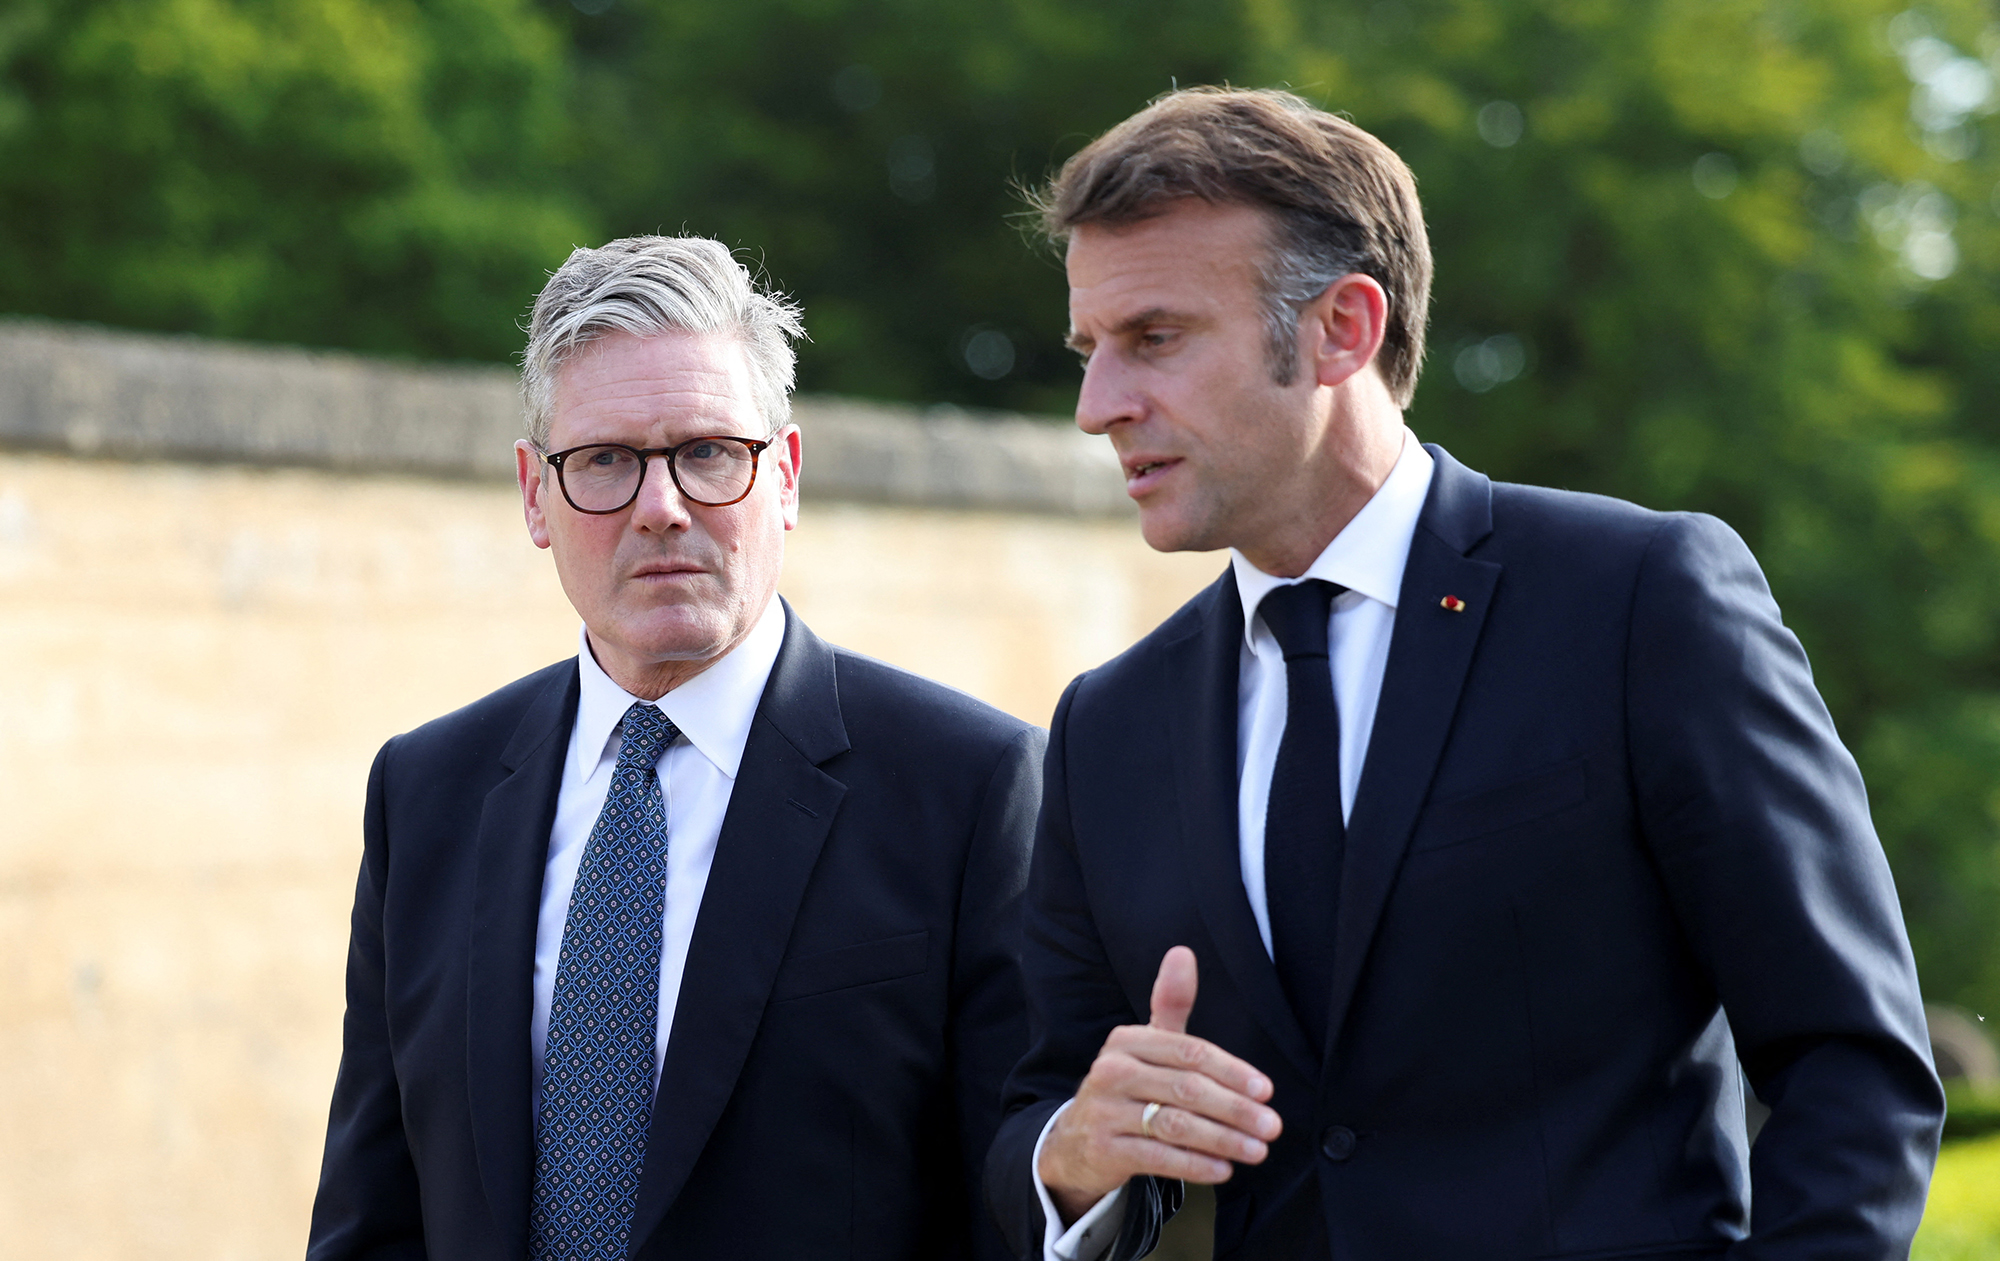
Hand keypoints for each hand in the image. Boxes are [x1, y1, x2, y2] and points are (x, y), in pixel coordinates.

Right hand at [1037, 946, 1281, 1224]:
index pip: (1190, 1053)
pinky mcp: (1103, 1149)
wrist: (1074, 1139)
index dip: (1232, 1071)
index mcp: (1127, 1041)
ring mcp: (1104, 1111)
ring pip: (1176, 1125)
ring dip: (1223, 1140)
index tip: (1265, 1090)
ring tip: (1256, 1150)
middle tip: (1271, 1126)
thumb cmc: (1126, 1086)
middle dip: (1236, 1109)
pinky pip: (1158, 1158)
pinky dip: (1195, 1165)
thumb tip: (1183, 952)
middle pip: (1187, 1089)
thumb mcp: (1146, 1045)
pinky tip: (1223, 1169)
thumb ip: (1169, 1004)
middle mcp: (1111, 1071)